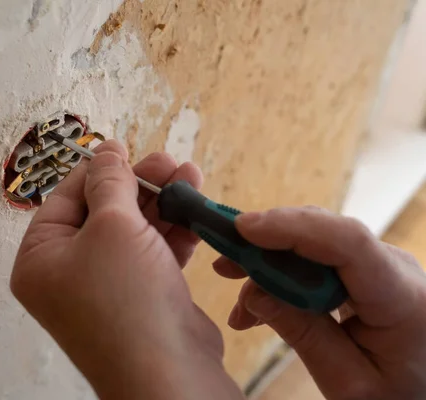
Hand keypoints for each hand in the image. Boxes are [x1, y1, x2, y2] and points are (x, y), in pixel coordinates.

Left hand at [11, 141, 243, 399]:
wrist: (169, 371)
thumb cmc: (126, 297)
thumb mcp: (113, 225)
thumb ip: (109, 182)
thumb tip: (107, 148)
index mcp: (41, 258)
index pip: (64, 199)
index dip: (96, 170)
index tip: (124, 146)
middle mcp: (68, 273)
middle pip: (102, 212)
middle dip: (139, 185)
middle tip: (169, 163)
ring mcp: (106, 287)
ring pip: (132, 231)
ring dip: (162, 205)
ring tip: (191, 177)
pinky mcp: (140, 296)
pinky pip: (151, 254)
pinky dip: (172, 233)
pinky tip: (194, 212)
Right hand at [221, 207, 425, 398]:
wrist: (423, 390)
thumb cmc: (394, 393)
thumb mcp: (347, 380)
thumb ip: (302, 334)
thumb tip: (253, 295)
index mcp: (401, 297)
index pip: (348, 241)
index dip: (292, 227)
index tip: (243, 229)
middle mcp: (394, 267)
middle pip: (323, 234)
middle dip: (267, 244)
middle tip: (223, 266)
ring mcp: (379, 263)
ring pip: (313, 242)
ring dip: (270, 263)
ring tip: (237, 297)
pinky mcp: (364, 269)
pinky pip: (316, 258)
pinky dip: (283, 275)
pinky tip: (257, 304)